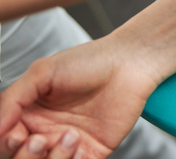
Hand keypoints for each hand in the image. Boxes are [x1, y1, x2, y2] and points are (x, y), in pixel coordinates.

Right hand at [0, 38, 156, 158]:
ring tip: (68, 135)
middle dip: (25, 156)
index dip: (6, 143)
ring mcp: (69, 144)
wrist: (129, 63)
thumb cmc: (87, 62)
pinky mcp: (93, 151)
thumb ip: (12, 99)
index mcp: (29, 115)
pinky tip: (77, 143)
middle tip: (37, 138)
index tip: (17, 133)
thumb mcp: (42, 73)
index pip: (5, 140)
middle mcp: (46, 132)